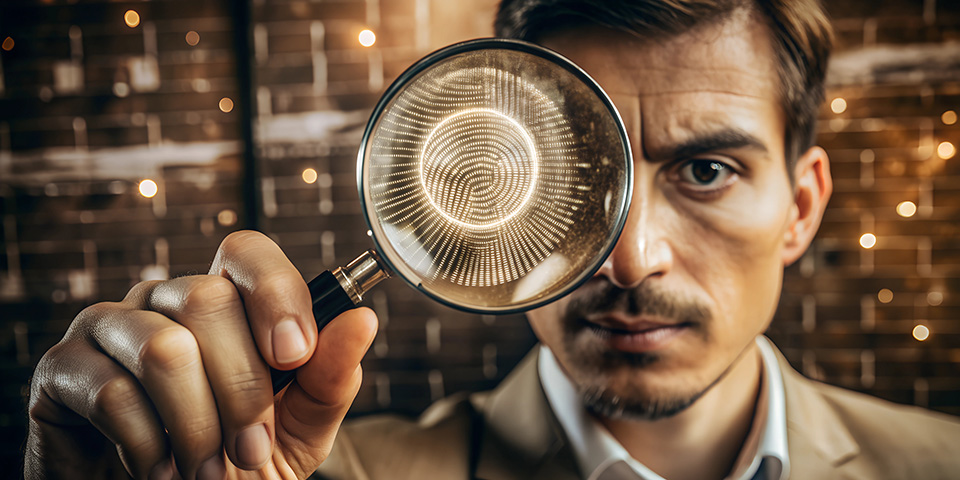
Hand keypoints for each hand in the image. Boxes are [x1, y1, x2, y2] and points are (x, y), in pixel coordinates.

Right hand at [24, 231, 377, 478]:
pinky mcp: (64, 368)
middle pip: (208, 300)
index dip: (276, 294)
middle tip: (249, 449)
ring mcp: (109, 327)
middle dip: (242, 389)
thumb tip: (362, 320)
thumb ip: (329, 375)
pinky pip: (112, 390)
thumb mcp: (299, 425)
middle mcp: (165, 300)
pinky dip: (148, 445)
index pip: (247, 253)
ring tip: (207, 468)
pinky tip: (160, 468)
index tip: (295, 356)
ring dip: (197, 423)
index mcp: (224, 302)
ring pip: (163, 347)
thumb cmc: (235, 459)